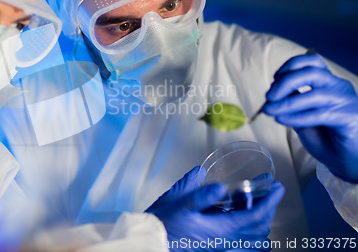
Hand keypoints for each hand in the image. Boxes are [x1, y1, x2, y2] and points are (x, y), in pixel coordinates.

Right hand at [146, 166, 284, 251]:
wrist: (152, 242)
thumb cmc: (163, 223)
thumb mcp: (179, 203)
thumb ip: (201, 193)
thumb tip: (220, 184)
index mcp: (220, 229)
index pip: (256, 216)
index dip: (271, 201)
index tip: (278, 186)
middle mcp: (225, 241)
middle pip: (259, 226)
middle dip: (267, 206)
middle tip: (267, 188)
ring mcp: (221, 246)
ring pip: (253, 237)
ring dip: (258, 218)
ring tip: (252, 200)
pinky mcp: (215, 247)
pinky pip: (241, 241)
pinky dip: (248, 228)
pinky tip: (236, 214)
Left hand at [263, 52, 357, 182]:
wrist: (348, 160)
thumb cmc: (327, 139)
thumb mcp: (304, 117)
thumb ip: (292, 103)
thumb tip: (271, 95)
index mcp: (329, 83)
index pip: (312, 61)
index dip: (291, 65)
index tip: (274, 79)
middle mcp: (339, 87)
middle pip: (311, 72)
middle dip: (285, 82)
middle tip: (269, 96)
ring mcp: (346, 101)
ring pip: (313, 94)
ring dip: (286, 102)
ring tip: (269, 111)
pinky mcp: (348, 117)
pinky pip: (318, 114)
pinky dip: (296, 116)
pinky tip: (282, 120)